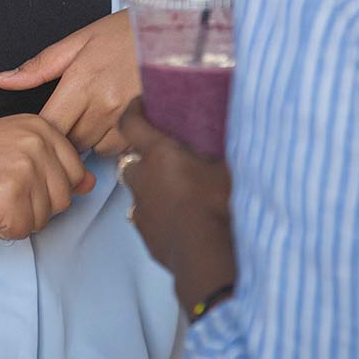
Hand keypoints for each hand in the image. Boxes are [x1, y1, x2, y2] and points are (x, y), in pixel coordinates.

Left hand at [0, 11, 139, 156]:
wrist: (178, 31)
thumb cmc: (128, 32)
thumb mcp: (80, 39)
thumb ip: (39, 66)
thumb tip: (1, 80)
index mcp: (82, 81)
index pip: (48, 126)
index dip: (41, 131)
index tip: (41, 126)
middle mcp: (104, 105)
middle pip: (69, 142)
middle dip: (65, 134)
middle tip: (72, 113)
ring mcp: (128, 119)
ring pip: (94, 149)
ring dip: (90, 138)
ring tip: (97, 113)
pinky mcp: (148, 128)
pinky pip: (120, 149)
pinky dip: (114, 140)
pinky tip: (117, 119)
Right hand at [0, 116, 95, 240]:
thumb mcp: (12, 151)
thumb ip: (54, 165)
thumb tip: (90, 184)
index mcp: (40, 125)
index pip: (75, 174)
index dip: (41, 188)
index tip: (8, 175)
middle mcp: (37, 139)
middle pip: (63, 200)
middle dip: (30, 206)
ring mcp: (23, 165)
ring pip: (43, 219)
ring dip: (12, 218)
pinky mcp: (7, 194)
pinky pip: (20, 232)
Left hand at [118, 98, 236, 313]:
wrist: (206, 255)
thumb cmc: (217, 203)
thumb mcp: (226, 168)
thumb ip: (218, 148)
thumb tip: (228, 131)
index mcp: (159, 153)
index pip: (131, 122)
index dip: (133, 110)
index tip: (140, 104)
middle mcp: (142, 177)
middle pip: (130, 160)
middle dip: (143, 158)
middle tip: (166, 159)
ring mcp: (140, 207)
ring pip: (137, 190)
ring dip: (149, 187)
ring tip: (174, 191)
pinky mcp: (144, 233)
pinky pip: (145, 216)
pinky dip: (156, 213)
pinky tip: (177, 218)